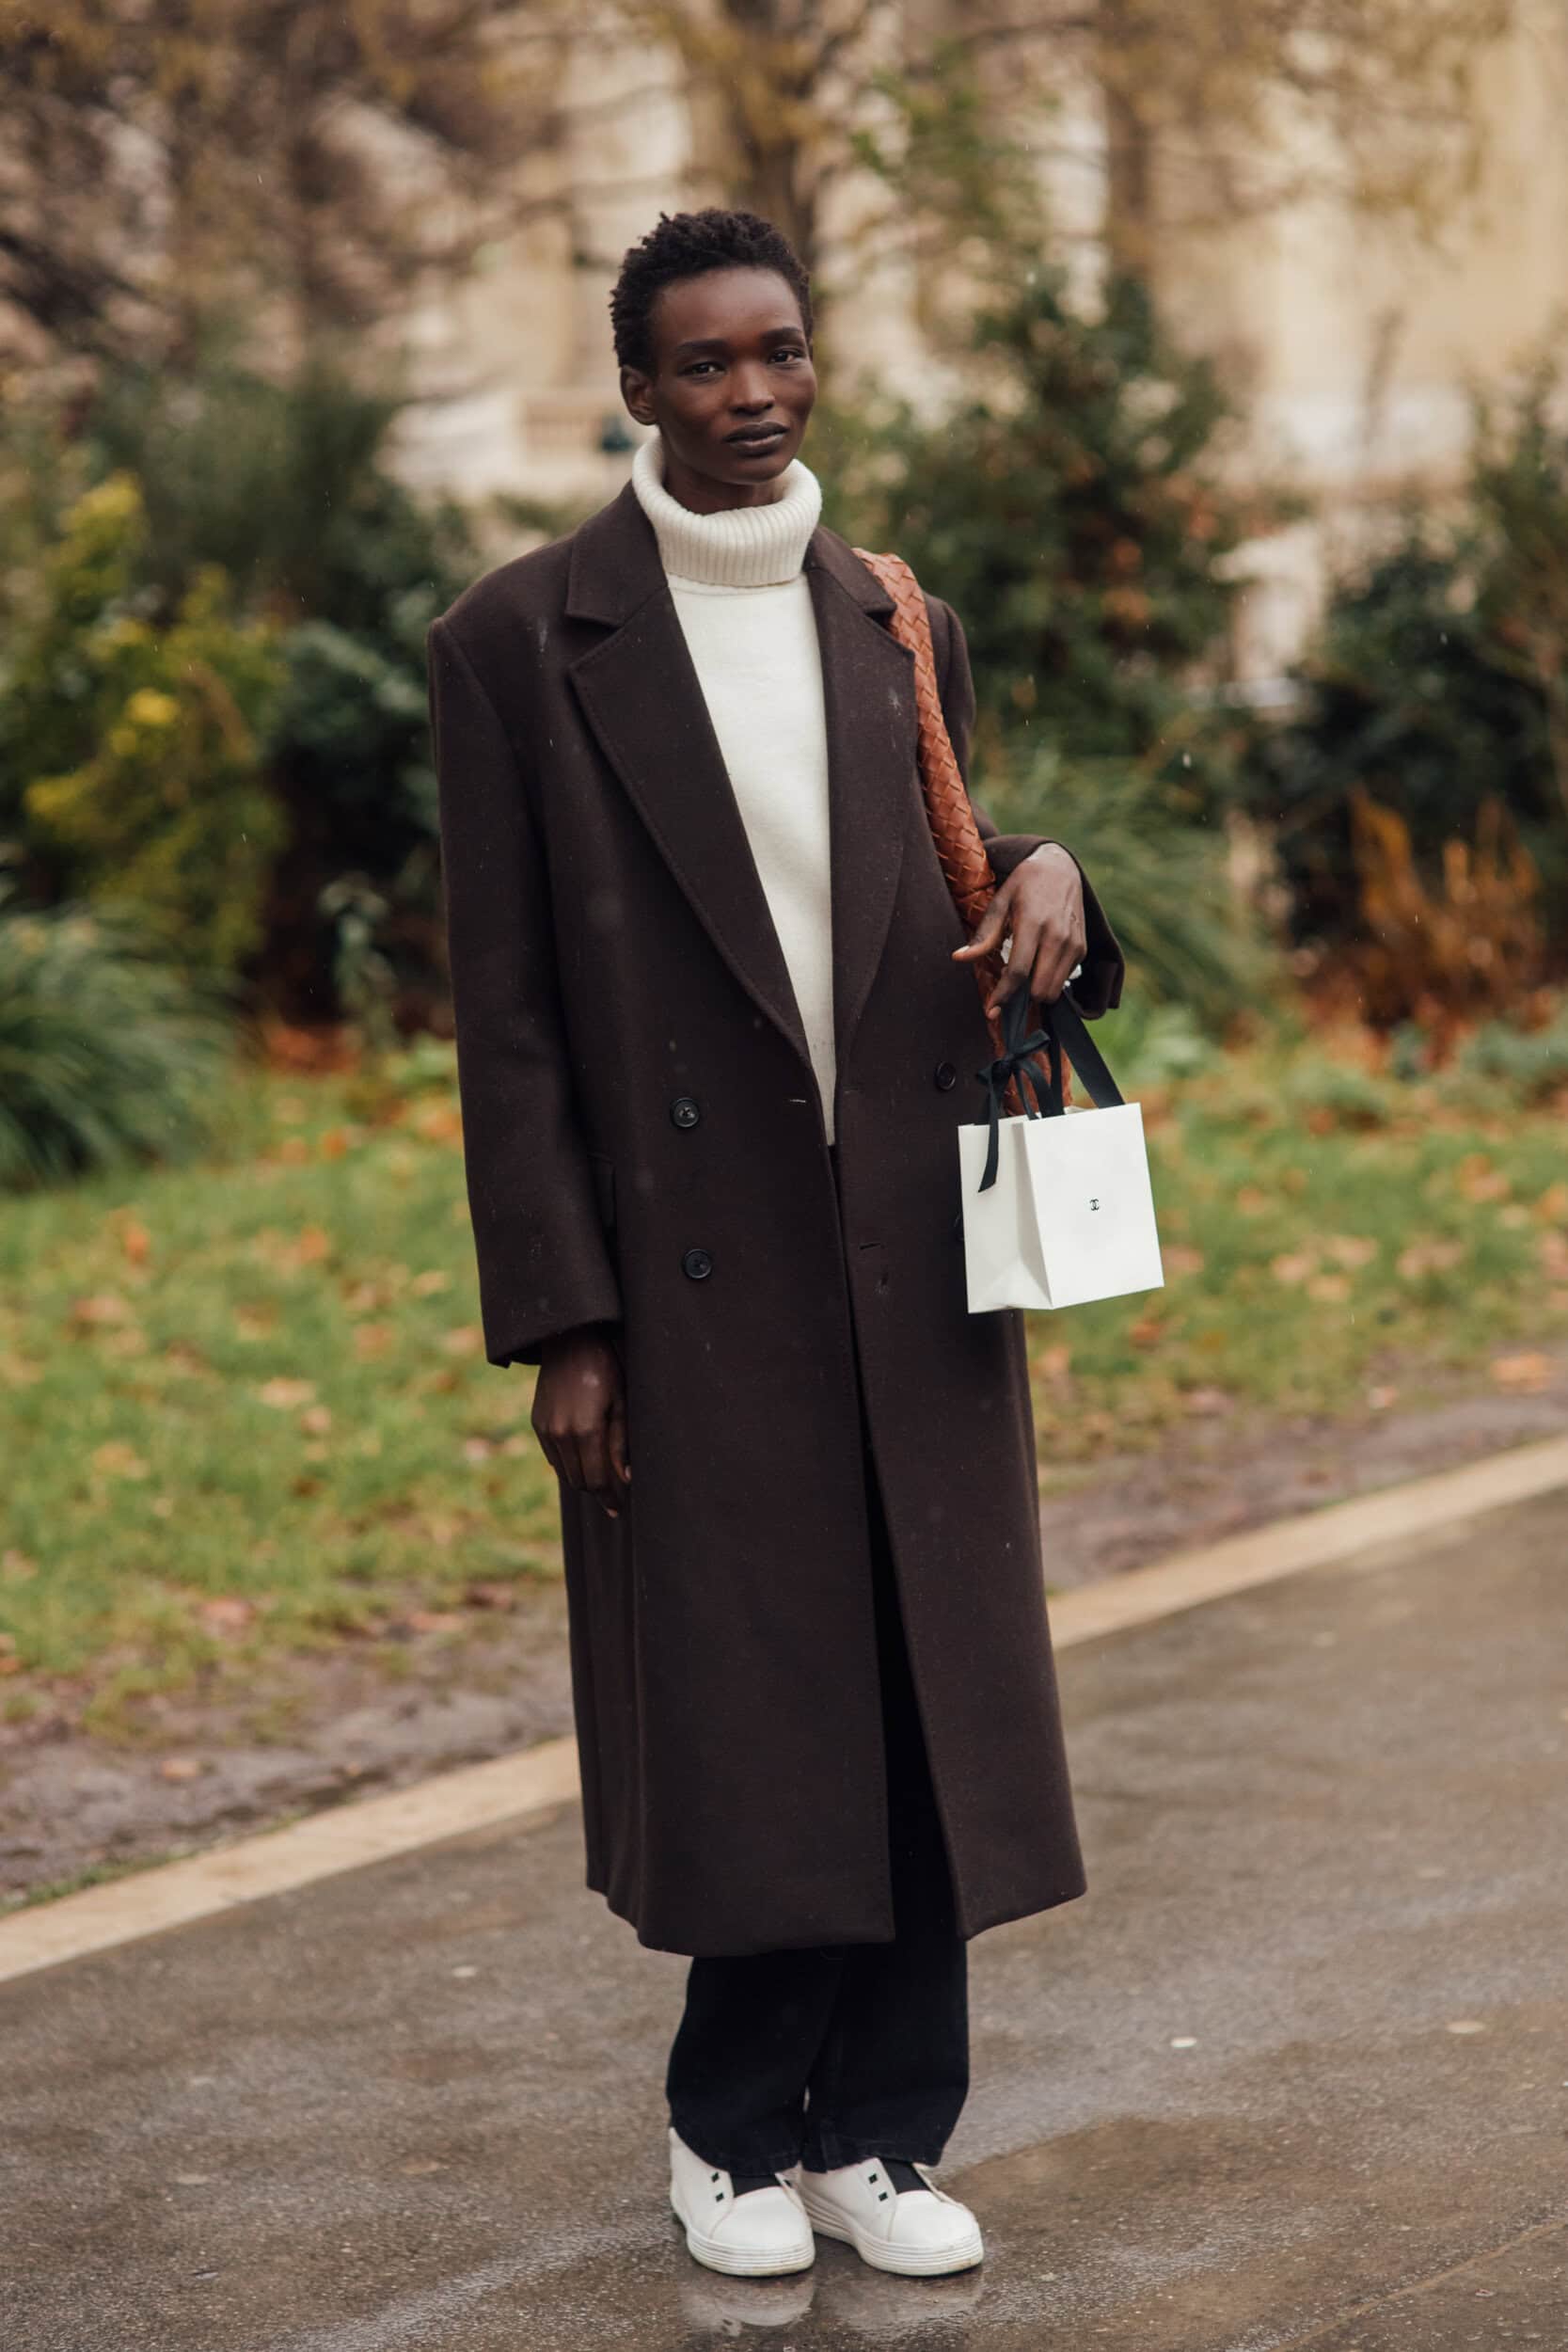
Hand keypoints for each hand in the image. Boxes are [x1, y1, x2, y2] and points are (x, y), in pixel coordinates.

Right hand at [533, 1322, 630, 1517]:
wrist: (569, 1341)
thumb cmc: (605, 1369)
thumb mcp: (622, 1403)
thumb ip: (621, 1443)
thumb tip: (626, 1478)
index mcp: (586, 1429)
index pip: (597, 1480)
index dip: (610, 1497)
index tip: (620, 1507)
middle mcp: (561, 1434)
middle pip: (580, 1482)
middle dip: (599, 1493)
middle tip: (616, 1498)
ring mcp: (545, 1430)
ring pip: (565, 1473)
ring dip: (583, 1481)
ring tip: (603, 1482)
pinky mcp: (537, 1424)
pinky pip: (553, 1458)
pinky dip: (568, 1466)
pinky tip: (584, 1463)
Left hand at [951, 843, 1085, 1012]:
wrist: (1060, 868)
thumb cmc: (1024, 885)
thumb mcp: (1000, 902)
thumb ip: (984, 935)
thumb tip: (959, 958)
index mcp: (1032, 923)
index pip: (1017, 971)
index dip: (1003, 995)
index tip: (991, 1010)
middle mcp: (1057, 936)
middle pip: (1040, 989)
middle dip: (1021, 995)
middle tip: (1008, 981)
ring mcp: (1073, 944)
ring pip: (1054, 990)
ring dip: (1036, 989)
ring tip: (1024, 970)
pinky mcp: (1082, 948)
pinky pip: (1064, 979)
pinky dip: (1049, 978)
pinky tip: (1039, 961)